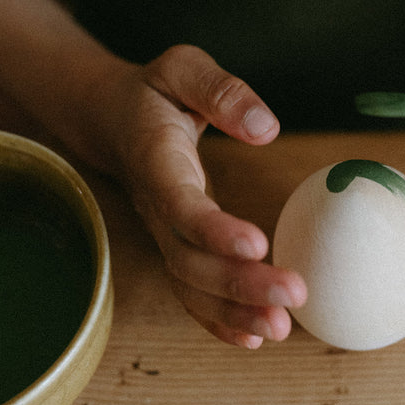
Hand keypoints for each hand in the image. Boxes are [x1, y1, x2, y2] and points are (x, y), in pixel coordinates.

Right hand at [97, 45, 306, 348]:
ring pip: (191, 282)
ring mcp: (164, 229)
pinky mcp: (177, 241)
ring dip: (234, 310)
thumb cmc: (153, 92)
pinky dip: (218, 318)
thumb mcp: (182, 68)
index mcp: (158, 159)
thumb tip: (265, 128)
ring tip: (282, 327)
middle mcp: (158, 204)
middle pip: (190, 258)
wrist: (111, 118)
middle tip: (293, 294)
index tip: (257, 244)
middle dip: (240, 283)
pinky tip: (254, 336)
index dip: (214, 230)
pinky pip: (191, 288)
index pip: (181, 204)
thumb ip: (220, 90)